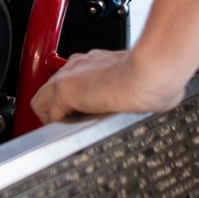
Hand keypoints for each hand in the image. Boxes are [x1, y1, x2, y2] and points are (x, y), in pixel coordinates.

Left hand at [30, 48, 186, 124]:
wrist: (152, 73)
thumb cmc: (155, 78)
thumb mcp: (142, 86)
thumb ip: (133, 94)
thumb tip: (147, 105)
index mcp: (98, 64)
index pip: (73, 84)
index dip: (74, 103)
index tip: (84, 117)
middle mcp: (80, 66)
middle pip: (51, 91)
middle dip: (59, 112)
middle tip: (72, 128)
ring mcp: (70, 76)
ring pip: (43, 102)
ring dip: (55, 120)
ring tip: (70, 133)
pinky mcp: (64, 89)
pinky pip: (48, 114)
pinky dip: (57, 126)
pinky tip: (72, 132)